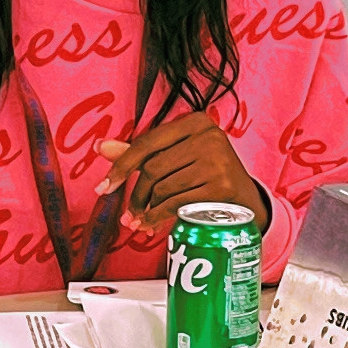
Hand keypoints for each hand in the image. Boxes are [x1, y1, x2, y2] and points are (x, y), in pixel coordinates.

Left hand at [103, 106, 264, 230]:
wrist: (247, 201)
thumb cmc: (206, 175)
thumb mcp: (178, 157)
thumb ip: (142, 153)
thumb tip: (101, 146)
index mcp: (195, 121)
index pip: (147, 143)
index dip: (121, 166)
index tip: (103, 187)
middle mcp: (209, 136)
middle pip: (153, 168)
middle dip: (137, 195)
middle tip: (129, 214)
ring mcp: (218, 161)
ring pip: (163, 189)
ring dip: (148, 210)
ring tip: (142, 221)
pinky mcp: (222, 187)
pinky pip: (176, 204)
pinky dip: (158, 218)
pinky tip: (151, 225)